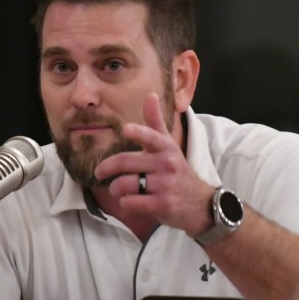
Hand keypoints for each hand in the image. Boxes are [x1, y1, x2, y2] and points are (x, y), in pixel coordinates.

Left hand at [94, 92, 213, 235]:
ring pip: (125, 184)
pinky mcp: (162, 205)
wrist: (199, 203)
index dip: (138, 132)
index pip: (151, 137)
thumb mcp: (168, 145)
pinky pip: (132, 202)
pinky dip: (125, 202)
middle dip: (106, 168)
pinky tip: (129, 201)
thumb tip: (150, 94)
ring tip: (116, 190)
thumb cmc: (176, 170)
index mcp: (165, 147)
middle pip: (126, 162)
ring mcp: (165, 185)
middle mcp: (166, 164)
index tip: (126, 130)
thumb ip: (155, 121)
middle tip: (99, 173)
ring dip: (115, 188)